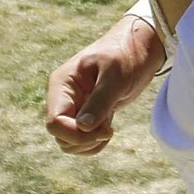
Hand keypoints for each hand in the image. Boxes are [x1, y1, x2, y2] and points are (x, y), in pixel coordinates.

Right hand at [46, 14, 167, 155]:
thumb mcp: (115, 76)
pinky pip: (81, 140)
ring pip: (68, 141)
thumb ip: (99, 101)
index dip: (76, 134)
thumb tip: (83, 127)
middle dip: (84, 140)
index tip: (103, 131)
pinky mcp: (87, 114)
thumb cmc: (126, 54)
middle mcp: (64, 97)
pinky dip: (95, 143)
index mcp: (62, 84)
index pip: (54, 122)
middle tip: (108, 130)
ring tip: (109, 129)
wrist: (139, 48)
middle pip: (59, 135)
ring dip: (89, 145)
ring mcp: (75, 107)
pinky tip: (109, 129)